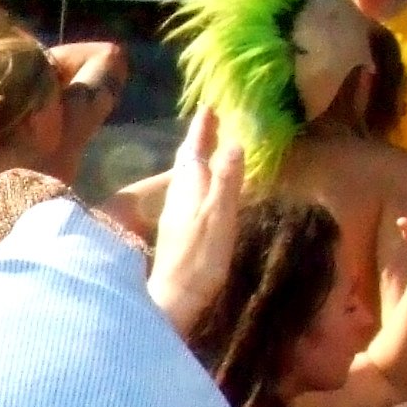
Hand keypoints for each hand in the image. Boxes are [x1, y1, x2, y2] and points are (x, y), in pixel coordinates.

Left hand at [148, 107, 245, 337]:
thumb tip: (233, 144)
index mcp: (187, 189)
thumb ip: (225, 182)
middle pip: (186, 163)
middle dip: (198, 142)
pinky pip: (187, 196)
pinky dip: (196, 183)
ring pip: (184, 179)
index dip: (202, 131)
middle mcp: (176, 198)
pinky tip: (201, 193)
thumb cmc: (199, 259)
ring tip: (208, 151)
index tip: (208, 107)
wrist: (174, 300)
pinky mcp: (177, 234)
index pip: (193, 151)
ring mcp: (174, 216)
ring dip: (196, 162)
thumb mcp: (218, 217)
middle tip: (209, 122)